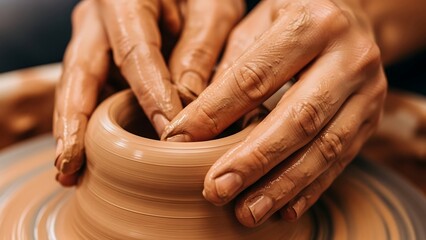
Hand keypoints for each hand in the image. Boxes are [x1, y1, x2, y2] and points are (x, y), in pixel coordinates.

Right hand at [54, 0, 243, 185]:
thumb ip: (201, 50)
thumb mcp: (212, 8)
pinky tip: (89, 151)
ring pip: (79, 87)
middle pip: (80, 74)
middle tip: (72, 165)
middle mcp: (99, 21)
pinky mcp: (103, 57)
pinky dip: (89, 122)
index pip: (136, 54)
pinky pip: (92, 91)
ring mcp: (96, 40)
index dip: (151, 96)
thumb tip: (187, 104)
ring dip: (75, 129)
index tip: (168, 134)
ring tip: (72, 169)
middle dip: (74, 122)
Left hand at [162, 0, 386, 226]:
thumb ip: (231, 66)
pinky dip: (310, 188)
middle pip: (297, 118)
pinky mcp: (372, 120)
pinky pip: (341, 160)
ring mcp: (368, 92)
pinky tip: (283, 209)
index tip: (180, 141)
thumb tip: (195, 123)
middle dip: (254, 160)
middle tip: (216, 190)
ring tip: (247, 212)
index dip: (215, 112)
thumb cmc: (293, 19)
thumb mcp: (259, 24)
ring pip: (324, 147)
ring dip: (282, 185)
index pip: (255, 77)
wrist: (353, 19)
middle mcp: (349, 58)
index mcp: (314, 23)